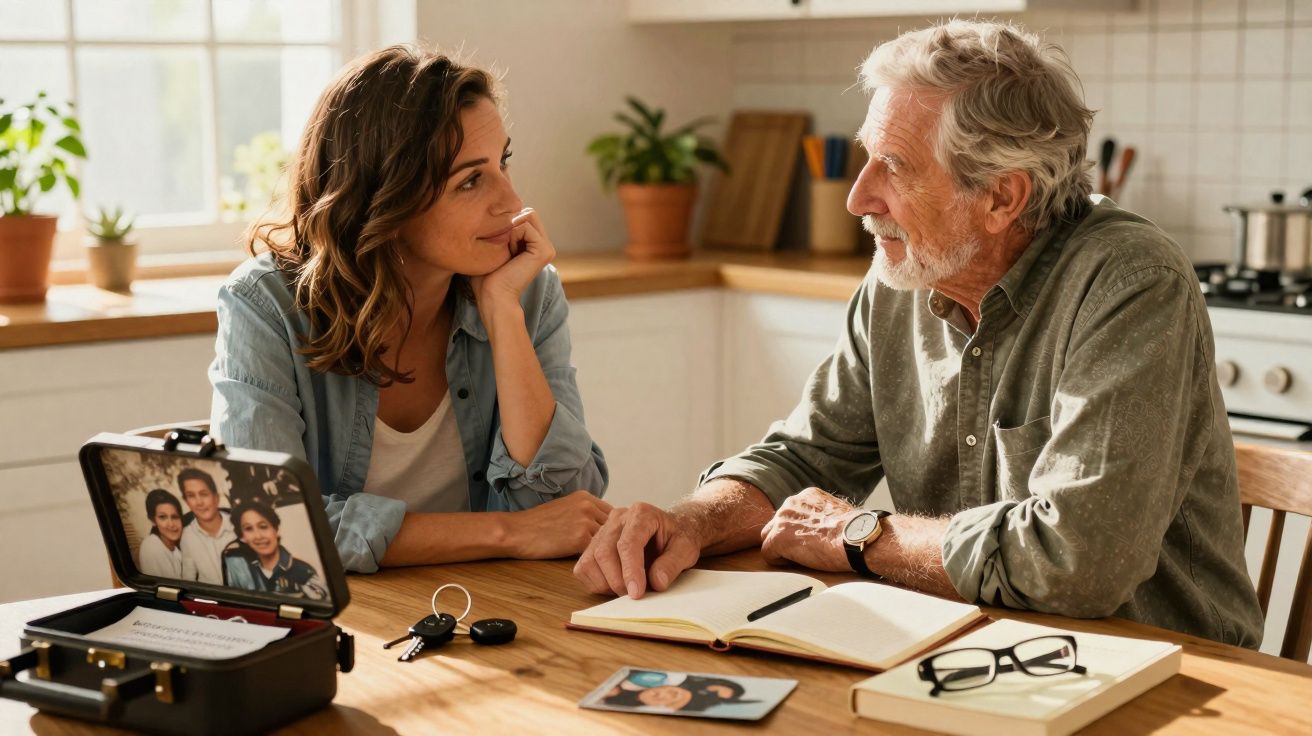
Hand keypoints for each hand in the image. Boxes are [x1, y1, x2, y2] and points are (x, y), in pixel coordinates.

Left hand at [470, 207, 554, 310]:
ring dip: (510, 229)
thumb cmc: (487, 277)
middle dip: (510, 223)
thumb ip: (501, 228)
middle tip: (502, 248)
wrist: (493, 297)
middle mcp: (544, 245)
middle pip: (528, 212)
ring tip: (506, 252)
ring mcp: (547, 248)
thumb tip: (499, 208)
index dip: (506, 223)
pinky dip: (512, 235)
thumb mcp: (493, 246)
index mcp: (534, 245)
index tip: (498, 248)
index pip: (522, 214)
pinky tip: (510, 254)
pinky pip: (525, 225)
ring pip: (528, 215)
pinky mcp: (545, 250)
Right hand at [505, 490, 611, 558]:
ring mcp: (585, 521)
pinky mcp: (580, 539)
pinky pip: (598, 551)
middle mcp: (588, 506)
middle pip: (616, 526)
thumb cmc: (537, 524)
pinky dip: (600, 560)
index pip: (614, 513)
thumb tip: (605, 529)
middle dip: (617, 540)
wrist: (517, 531)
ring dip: (610, 552)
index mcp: (585, 497)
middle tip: (619, 555)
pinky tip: (598, 567)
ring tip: (611, 563)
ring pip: (609, 540)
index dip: (616, 529)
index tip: (617, 541)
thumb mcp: (564, 508)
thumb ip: (585, 514)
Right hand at [574, 502, 703, 598]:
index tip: (636, 593)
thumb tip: (656, 582)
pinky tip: (615, 585)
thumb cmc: (677, 538)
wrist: (670, 531)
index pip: (628, 543)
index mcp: (641, 513)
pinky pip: (584, 569)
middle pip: (604, 553)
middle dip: (617, 581)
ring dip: (606, 584)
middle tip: (634, 597)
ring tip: (627, 590)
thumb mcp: (686, 549)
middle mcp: (617, 519)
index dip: (630, 571)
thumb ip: (672, 564)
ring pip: (590, 561)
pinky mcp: (593, 545)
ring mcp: (602, 531)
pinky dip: (596, 584)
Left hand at [760, 487, 860, 571]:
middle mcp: (791, 503)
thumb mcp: (838, 512)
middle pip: (776, 523)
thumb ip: (822, 514)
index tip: (810, 539)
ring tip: (801, 558)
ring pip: (769, 537)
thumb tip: (823, 526)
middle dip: (785, 537)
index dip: (798, 529)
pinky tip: (798, 563)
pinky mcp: (778, 538)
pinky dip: (780, 561)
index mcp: (806, 496)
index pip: (791, 513)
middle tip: (803, 550)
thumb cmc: (854, 531)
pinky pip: (768, 553)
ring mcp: (782, 520)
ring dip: (781, 548)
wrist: (856, 538)